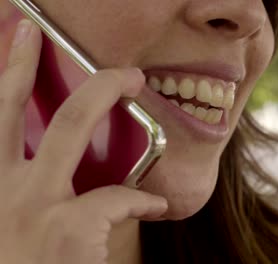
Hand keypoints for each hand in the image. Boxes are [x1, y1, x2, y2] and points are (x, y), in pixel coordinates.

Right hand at [0, 20, 166, 263]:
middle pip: (10, 104)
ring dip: (103, 91)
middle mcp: (0, 190)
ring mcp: (32, 206)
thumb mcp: (16, 220)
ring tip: (131, 78)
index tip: (14, 36)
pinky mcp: (67, 229)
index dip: (1, 73)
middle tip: (39, 32)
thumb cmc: (28, 263)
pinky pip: (119, 196)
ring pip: (69, 124)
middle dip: (27, 61)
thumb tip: (56, 157)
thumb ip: (28, 186)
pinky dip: (143, 199)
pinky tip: (155, 206)